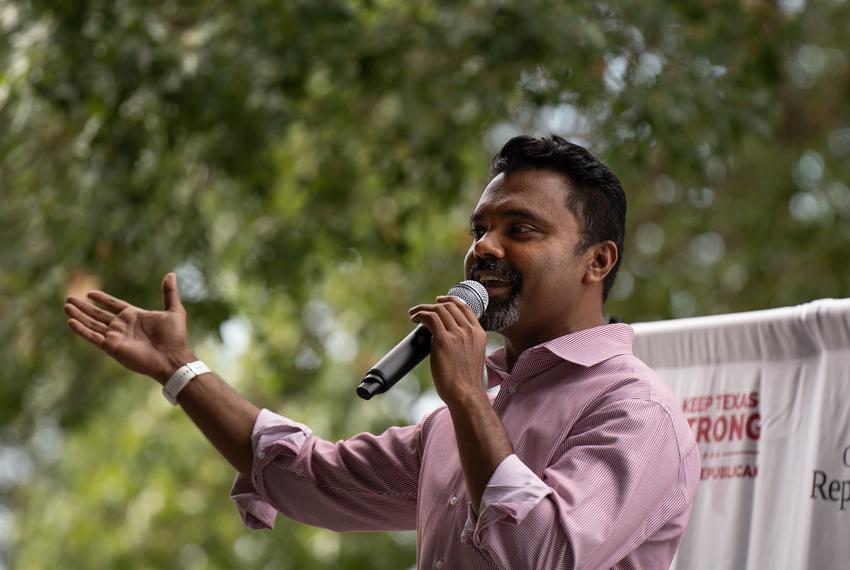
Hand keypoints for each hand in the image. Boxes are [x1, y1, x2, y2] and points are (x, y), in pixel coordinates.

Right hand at [64, 272, 194, 383]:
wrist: (172, 357)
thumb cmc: (175, 337)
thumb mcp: (174, 310)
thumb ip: (169, 293)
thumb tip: (171, 274)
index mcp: (135, 316)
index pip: (114, 305)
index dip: (102, 299)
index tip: (90, 293)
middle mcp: (123, 326)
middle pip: (98, 315)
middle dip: (84, 307)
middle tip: (69, 298)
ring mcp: (116, 337)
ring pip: (92, 324)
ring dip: (79, 316)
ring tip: (66, 306)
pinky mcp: (112, 347)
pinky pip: (93, 337)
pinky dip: (81, 330)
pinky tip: (70, 322)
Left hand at [409, 295, 487, 405]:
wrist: (465, 393)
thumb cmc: (466, 382)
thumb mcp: (473, 356)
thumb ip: (466, 344)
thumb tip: (451, 339)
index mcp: (479, 334)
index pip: (465, 307)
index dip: (451, 300)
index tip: (440, 301)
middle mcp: (469, 331)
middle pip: (450, 306)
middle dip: (434, 304)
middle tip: (422, 309)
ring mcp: (457, 334)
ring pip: (439, 310)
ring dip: (423, 308)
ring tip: (414, 314)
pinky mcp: (443, 340)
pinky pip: (430, 318)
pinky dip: (420, 314)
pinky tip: (415, 318)